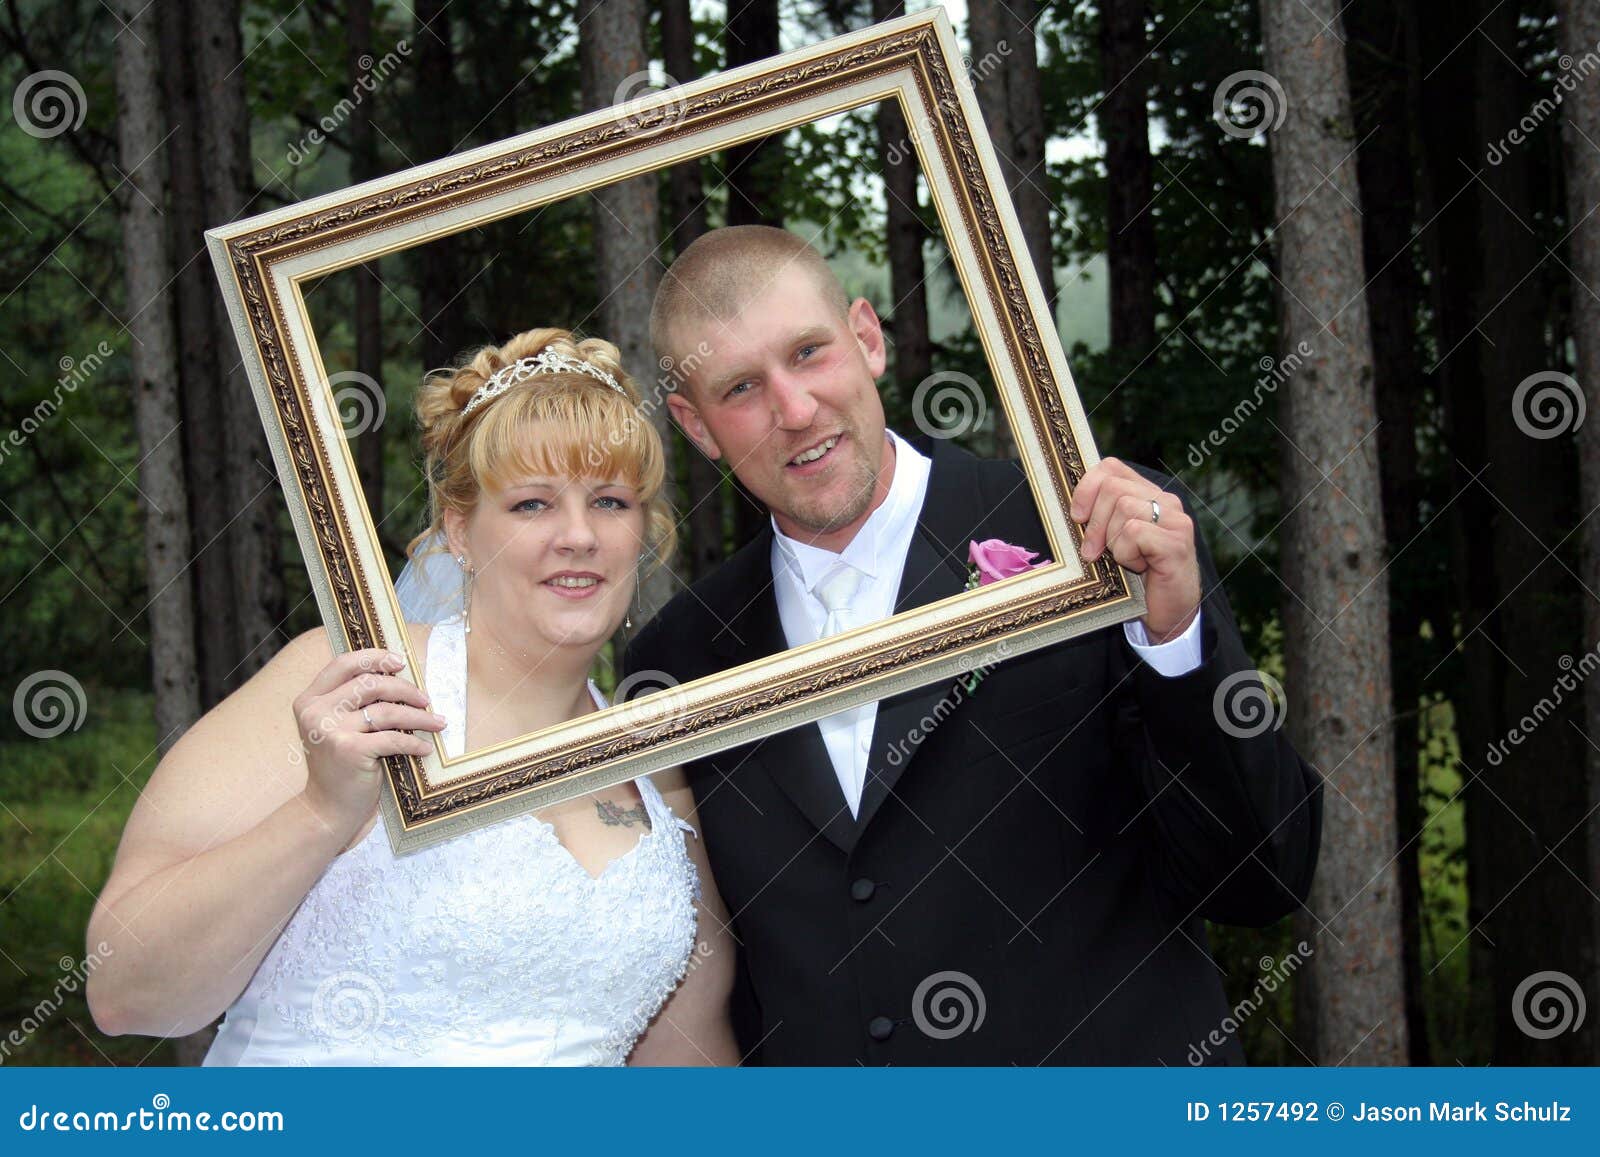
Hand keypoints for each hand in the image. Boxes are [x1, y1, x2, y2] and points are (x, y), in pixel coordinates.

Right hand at [292, 648, 444, 835]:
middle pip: (370, 683)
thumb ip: (351, 702)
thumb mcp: (335, 728)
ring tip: (437, 723)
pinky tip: (425, 748)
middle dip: (405, 689)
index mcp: (309, 700)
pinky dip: (414, 743)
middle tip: (426, 700)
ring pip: (386, 711)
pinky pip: (393, 738)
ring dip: (419, 717)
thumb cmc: (339, 766)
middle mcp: (315, 712)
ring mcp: (330, 731)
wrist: (327, 808)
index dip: (374, 657)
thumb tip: (396, 674)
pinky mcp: (349, 750)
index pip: (343, 664)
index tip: (400, 662)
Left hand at [1070, 458, 1201, 642]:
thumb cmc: (1138, 580)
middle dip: (1094, 522)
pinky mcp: (1177, 543)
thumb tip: (1070, 508)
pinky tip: (1140, 568)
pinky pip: (1134, 532)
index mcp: (1149, 496)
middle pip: (1113, 487)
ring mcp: (1175, 521)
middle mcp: (1166, 502)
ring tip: (1126, 561)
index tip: (1077, 517)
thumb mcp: (1113, 542)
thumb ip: (1100, 519)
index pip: (1111, 467)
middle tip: (1093, 552)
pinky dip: (1127, 554)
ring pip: (1124, 509)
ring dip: (1113, 542)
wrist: (1169, 614)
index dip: (1087, 487)